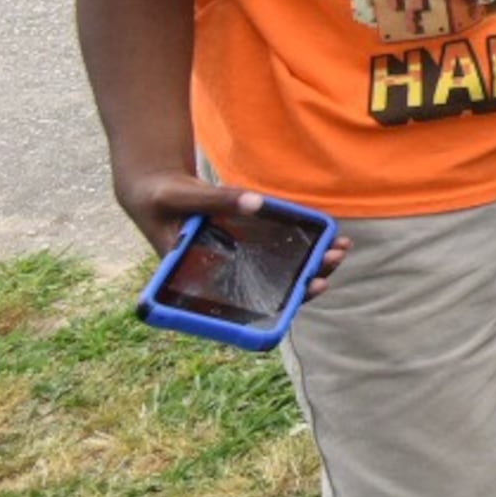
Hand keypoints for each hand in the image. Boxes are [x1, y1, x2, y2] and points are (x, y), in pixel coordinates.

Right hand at [116, 174, 349, 293]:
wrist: (154, 190)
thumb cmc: (159, 199)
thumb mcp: (181, 197)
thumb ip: (217, 199)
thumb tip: (258, 202)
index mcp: (198, 280)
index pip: (242, 306)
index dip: (279, 304)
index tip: (308, 290)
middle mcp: (220, 277)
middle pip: (269, 290)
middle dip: (305, 280)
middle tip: (331, 263)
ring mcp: (234, 262)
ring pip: (277, 273)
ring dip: (310, 264)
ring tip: (340, 248)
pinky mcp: (243, 245)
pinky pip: (276, 251)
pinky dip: (302, 245)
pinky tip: (329, 235)